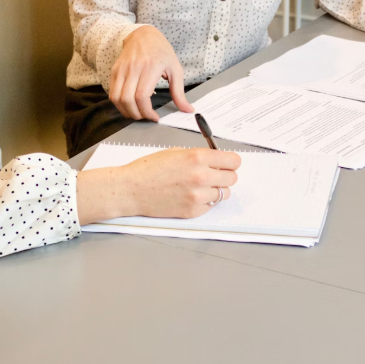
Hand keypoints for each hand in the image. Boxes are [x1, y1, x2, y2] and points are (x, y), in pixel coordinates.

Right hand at [76, 148, 240, 224]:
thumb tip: (217, 160)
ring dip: (216, 190)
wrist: (131, 189)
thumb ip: (199, 156)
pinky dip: (204, 202)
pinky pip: (210, 206)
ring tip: (200, 187)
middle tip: (213, 175)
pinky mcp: (193, 211)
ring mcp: (198, 196)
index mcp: (197, 157)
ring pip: (224, 194)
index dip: (230, 162)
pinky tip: (190, 196)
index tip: (226, 164)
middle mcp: (201, 176)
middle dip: (224, 176)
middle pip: (232, 178)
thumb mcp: (176, 152)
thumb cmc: (149, 169)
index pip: (233, 161)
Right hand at [109, 26, 193, 121]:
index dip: (147, 112)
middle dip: (136, 114)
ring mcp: (122, 69)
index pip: (142, 96)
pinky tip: (129, 105)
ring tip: (137, 113)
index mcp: (151, 67)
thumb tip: (188, 109)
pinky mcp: (115, 71)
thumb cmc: (161, 52)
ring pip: (117, 98)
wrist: (143, 35)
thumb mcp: (175, 69)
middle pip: (128, 100)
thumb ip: (179, 92)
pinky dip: (119, 104)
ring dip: (126, 111)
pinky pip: (112, 93)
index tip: (154, 117)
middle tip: (145, 117)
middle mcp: (133, 68)